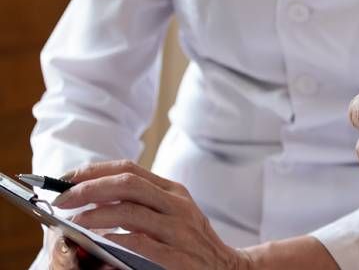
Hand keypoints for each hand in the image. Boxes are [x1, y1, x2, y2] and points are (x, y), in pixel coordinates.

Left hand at [51, 160, 250, 269]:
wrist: (225, 267)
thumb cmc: (189, 241)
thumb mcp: (170, 214)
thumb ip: (141, 204)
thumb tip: (93, 198)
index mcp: (172, 191)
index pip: (129, 169)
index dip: (95, 170)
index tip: (65, 178)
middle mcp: (177, 205)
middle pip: (128, 184)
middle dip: (90, 188)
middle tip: (62, 198)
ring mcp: (179, 229)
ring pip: (131, 212)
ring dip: (96, 215)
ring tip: (74, 222)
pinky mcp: (177, 255)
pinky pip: (140, 244)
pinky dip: (115, 241)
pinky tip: (98, 243)